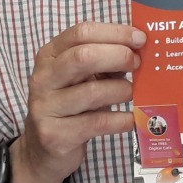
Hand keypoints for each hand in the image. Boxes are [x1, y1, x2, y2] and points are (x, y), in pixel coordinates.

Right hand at [12, 22, 145, 182]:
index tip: (140, 39)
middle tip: (138, 64)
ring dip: (122, 90)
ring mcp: (45, 108)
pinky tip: (132, 118)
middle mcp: (43, 78)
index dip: (115, 33)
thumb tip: (140, 47)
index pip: (82, 32)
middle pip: (84, 56)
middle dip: (119, 56)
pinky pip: (97, 123)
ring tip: (132, 93)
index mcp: (50, 55)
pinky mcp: (54, 136)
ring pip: (92, 91)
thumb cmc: (71, 104)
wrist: (41, 150)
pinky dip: (121, 119)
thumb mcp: (82, 76)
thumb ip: (105, 59)